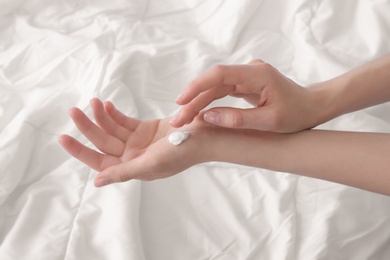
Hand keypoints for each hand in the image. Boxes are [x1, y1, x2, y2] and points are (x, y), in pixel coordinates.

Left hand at [59, 98, 209, 186]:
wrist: (205, 135)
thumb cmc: (182, 152)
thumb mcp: (151, 164)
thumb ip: (123, 172)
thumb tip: (97, 182)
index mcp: (133, 169)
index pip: (99, 162)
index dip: (80, 151)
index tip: (63, 138)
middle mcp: (133, 157)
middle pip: (103, 142)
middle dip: (87, 127)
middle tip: (73, 111)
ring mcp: (138, 143)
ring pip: (112, 130)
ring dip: (100, 117)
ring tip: (92, 102)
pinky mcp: (145, 129)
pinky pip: (124, 121)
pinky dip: (114, 114)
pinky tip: (106, 105)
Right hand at [171, 60, 324, 132]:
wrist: (311, 106)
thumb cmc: (297, 113)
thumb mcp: (269, 121)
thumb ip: (237, 119)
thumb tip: (207, 117)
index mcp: (257, 74)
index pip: (220, 74)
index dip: (198, 86)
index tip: (182, 101)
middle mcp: (250, 71)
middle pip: (214, 82)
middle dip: (193, 100)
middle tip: (178, 119)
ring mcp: (247, 76)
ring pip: (215, 87)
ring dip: (198, 102)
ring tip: (183, 119)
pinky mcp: (245, 84)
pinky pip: (222, 91)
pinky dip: (209, 102)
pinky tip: (198, 113)